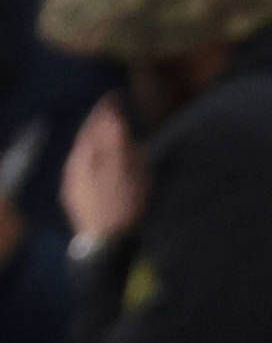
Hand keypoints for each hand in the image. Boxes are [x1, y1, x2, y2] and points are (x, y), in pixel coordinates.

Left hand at [61, 100, 141, 249]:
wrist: (104, 247)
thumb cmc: (122, 208)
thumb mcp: (127, 173)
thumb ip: (118, 144)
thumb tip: (112, 117)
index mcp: (86, 158)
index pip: (94, 125)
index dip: (105, 109)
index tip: (114, 95)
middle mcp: (74, 169)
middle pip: (86, 140)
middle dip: (99, 125)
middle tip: (113, 113)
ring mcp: (73, 186)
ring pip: (83, 156)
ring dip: (96, 144)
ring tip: (109, 139)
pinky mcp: (76, 200)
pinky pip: (83, 171)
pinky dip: (94, 161)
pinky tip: (101, 168)